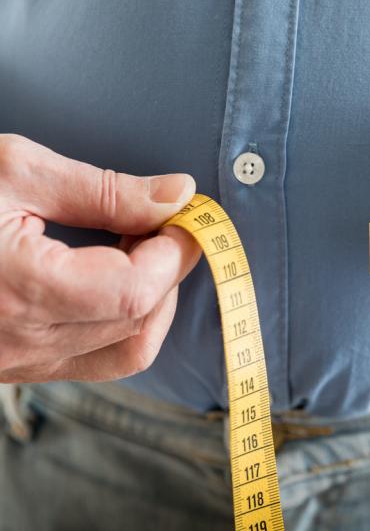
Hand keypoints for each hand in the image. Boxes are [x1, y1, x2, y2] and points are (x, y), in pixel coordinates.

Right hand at [0, 134, 200, 381]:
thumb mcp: (16, 172)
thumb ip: (105, 189)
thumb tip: (176, 193)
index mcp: (21, 290)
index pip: (137, 290)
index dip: (175, 252)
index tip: (186, 217)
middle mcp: (23, 342)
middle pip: (141, 317)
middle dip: (172, 268)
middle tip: (171, 224)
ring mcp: (22, 362)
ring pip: (130, 346)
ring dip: (156, 296)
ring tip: (146, 248)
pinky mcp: (23, 364)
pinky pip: (102, 358)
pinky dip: (130, 319)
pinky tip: (122, 278)